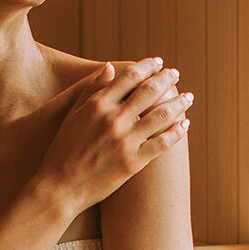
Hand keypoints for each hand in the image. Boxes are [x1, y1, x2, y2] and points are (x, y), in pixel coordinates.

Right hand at [38, 56, 191, 213]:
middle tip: (176, 74)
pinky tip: (185, 125)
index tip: (158, 62)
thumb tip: (110, 67)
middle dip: (167, 79)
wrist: (60, 187)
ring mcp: (125, 141)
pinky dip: (177, 131)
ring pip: (161, 115)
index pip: (129, 76)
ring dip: (179, 103)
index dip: (147, 66)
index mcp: (97, 105)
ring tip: (188, 97)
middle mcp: (113, 120)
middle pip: (149, 91)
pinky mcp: (134, 162)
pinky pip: (162, 143)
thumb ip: (92, 90)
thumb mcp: (73, 115)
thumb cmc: (63, 150)